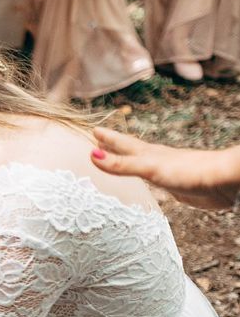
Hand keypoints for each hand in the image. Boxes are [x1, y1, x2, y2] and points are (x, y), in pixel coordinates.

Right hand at [90, 127, 239, 209]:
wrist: (222, 181)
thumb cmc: (188, 171)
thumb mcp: (149, 168)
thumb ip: (121, 164)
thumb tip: (93, 155)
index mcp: (148, 154)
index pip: (123, 144)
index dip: (108, 138)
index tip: (95, 131)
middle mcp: (155, 160)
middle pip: (130, 150)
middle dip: (115, 145)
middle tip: (101, 140)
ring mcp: (165, 172)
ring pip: (141, 163)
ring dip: (128, 160)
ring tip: (119, 157)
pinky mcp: (174, 185)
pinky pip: (152, 180)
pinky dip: (144, 177)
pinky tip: (147, 179)